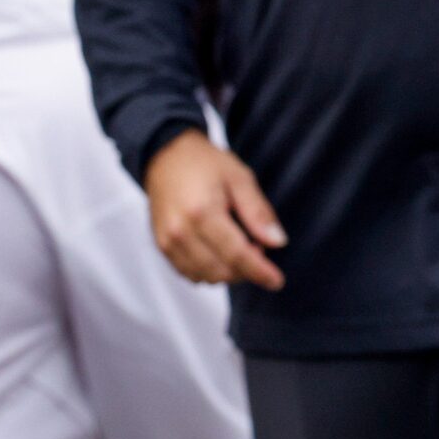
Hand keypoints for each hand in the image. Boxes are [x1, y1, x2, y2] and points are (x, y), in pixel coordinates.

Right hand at [144, 130, 286, 289]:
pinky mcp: (161, 246)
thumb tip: (277, 242)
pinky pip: (189, 273)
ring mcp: (167, 242)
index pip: (236, 254)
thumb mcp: (241, 178)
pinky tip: (221, 252)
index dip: (259, 271)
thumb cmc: (206, 164)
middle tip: (258, 244)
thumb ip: (258, 212)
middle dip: (246, 268)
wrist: (166, 157)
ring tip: (239, 243)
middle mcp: (180, 232)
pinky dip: (210, 270)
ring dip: (229, 271)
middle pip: (220, 271)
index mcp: (202, 213)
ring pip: (204, 277)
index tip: (276, 281)